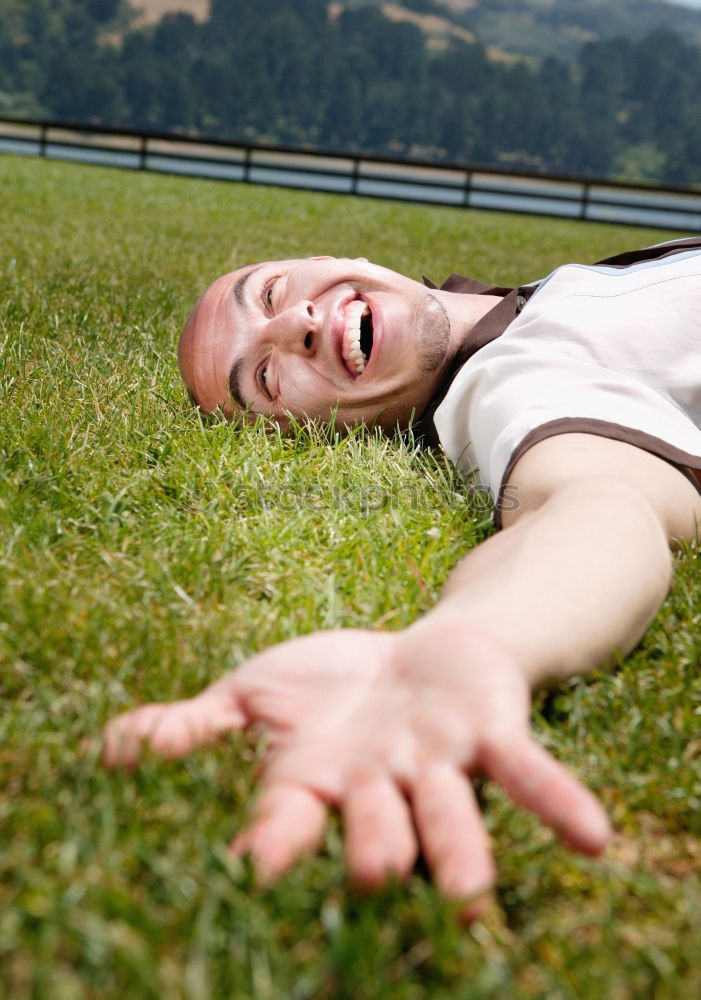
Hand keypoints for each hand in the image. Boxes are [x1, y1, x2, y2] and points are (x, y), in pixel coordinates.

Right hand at [102, 623, 610, 919]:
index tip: (253, 876)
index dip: (272, 847)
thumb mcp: (252, 695)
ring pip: (449, 814)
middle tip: (372, 879)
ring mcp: (438, 767)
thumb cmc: (324, 688)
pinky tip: (594, 841)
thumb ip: (192, 726)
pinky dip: (558, 804)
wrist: (413, 656)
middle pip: (374, 830)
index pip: (286, 826)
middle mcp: (379, 790)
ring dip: (460, 852)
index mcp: (314, 785)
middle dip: (372, 852)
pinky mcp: (489, 736)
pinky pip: (526, 773)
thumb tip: (110, 747)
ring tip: (474, 897)